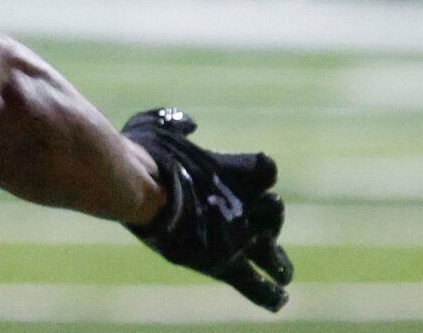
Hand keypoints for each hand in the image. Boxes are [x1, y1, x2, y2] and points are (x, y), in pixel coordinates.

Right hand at [120, 108, 291, 312]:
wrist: (140, 189)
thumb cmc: (145, 153)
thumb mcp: (157, 125)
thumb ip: (174, 122)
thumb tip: (188, 124)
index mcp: (237, 169)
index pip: (266, 169)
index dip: (257, 172)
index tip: (246, 174)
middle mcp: (247, 204)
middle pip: (275, 212)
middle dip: (268, 219)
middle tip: (258, 227)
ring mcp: (238, 236)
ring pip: (273, 250)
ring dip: (277, 258)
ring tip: (283, 270)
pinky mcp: (224, 263)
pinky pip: (258, 285)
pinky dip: (269, 293)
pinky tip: (280, 300)